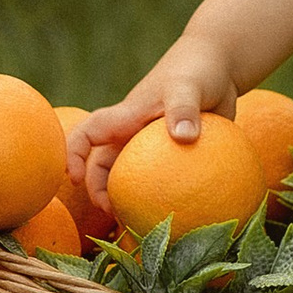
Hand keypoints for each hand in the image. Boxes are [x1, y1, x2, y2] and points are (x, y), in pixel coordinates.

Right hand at [72, 44, 240, 205]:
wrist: (219, 67)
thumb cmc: (196, 70)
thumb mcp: (188, 87)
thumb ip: (183, 109)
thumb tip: (183, 139)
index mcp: (126, 118)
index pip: (88, 134)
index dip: (73, 156)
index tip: (75, 180)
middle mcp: (133, 134)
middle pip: (104, 165)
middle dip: (101, 192)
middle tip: (116, 216)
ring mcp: (153, 145)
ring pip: (133, 176)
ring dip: (132, 199)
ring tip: (143, 224)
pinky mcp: (176, 153)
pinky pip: (165, 178)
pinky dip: (167, 196)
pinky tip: (185, 217)